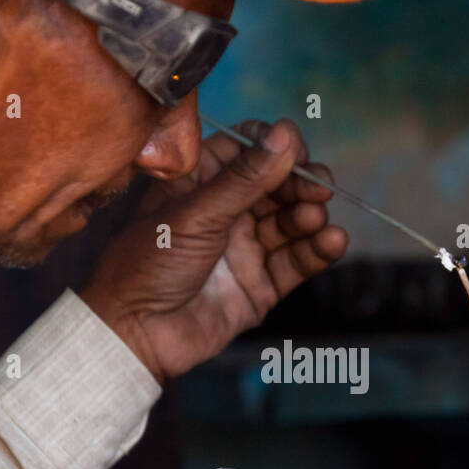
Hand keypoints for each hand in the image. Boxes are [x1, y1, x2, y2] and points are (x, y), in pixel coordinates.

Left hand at [78, 118, 347, 382]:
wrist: (136, 334)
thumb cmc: (149, 264)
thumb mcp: (197, 213)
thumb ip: (246, 178)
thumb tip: (284, 134)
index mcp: (200, 182)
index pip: (248, 149)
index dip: (276, 146)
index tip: (296, 150)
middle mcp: (224, 211)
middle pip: (277, 184)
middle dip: (301, 182)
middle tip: (318, 188)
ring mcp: (243, 248)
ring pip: (290, 222)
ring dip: (309, 216)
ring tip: (315, 218)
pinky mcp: (259, 285)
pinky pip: (295, 262)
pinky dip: (317, 250)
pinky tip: (332, 241)